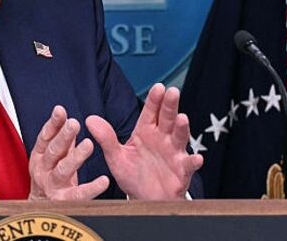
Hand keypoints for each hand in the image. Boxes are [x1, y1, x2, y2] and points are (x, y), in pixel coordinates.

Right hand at [28, 105, 109, 199]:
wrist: (40, 209)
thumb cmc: (50, 178)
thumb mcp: (54, 157)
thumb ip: (63, 141)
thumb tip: (69, 120)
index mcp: (40, 156)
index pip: (45, 137)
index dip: (52, 124)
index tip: (60, 111)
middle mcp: (43, 170)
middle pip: (53, 151)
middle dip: (63, 136)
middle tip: (74, 123)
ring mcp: (52, 186)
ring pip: (63, 170)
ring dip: (75, 157)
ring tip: (88, 144)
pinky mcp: (63, 201)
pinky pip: (78, 194)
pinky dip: (91, 188)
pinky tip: (103, 181)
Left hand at [86, 84, 202, 199]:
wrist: (144, 198)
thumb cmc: (132, 174)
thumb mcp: (116, 156)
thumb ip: (106, 138)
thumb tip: (90, 119)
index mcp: (146, 132)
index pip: (150, 112)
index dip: (154, 100)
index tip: (158, 87)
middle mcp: (162, 139)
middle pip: (167, 118)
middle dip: (170, 105)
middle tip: (173, 92)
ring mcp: (173, 154)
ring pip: (179, 138)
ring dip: (182, 128)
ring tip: (182, 118)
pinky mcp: (181, 172)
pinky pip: (188, 165)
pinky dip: (193, 162)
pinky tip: (196, 158)